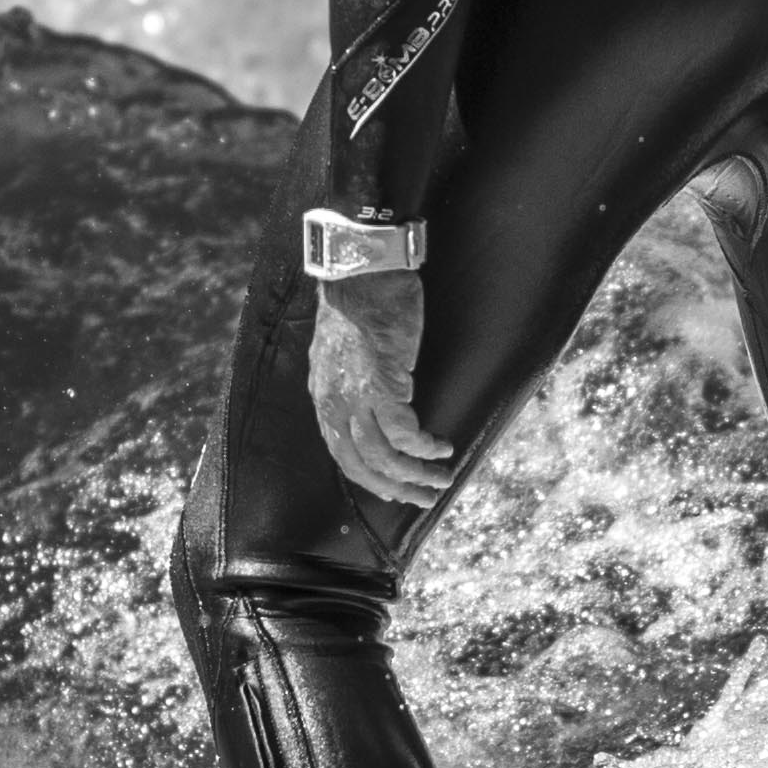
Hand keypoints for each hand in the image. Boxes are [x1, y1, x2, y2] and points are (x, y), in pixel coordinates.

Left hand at [308, 270, 458, 511]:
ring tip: (442, 478)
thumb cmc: (360, 300)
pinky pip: (405, 434)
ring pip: (385, 457)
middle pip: (360, 465)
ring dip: (416, 475)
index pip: (342, 453)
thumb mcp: (344, 349)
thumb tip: (374, 398)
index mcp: (324, 396)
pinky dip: (425, 447)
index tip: (395, 488)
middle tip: (423, 497)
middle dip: (395, 488)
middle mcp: (335, 403)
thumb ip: (351, 379)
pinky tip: (442, 447)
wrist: (361, 270)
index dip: (369, 477)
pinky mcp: (383, 386)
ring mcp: (356, 397)